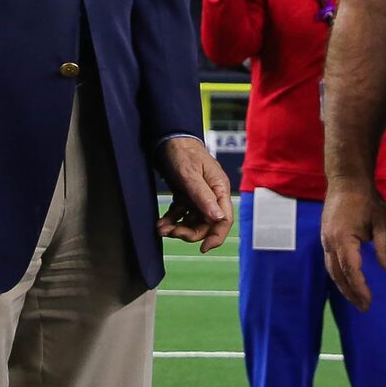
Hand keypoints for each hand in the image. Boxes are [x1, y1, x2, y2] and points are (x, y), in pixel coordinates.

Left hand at [157, 136, 232, 250]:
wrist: (167, 137)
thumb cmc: (182, 151)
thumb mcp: (190, 175)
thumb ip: (203, 197)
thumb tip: (218, 218)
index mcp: (219, 188)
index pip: (224, 219)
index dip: (216, 236)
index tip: (203, 248)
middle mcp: (211, 194)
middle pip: (206, 224)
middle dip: (190, 232)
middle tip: (172, 232)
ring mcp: (198, 195)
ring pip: (193, 221)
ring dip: (178, 228)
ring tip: (161, 229)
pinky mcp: (186, 195)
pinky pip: (181, 213)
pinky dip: (172, 220)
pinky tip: (161, 223)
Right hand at [321, 181, 385, 310]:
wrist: (346, 180)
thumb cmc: (366, 199)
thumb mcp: (382, 222)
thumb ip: (385, 248)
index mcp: (343, 238)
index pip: (351, 270)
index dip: (360, 288)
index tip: (369, 302)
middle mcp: (330, 242)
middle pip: (338, 275)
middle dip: (351, 293)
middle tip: (364, 308)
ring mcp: (325, 240)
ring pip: (332, 270)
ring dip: (343, 287)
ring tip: (357, 300)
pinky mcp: (325, 238)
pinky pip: (330, 262)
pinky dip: (339, 275)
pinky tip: (347, 281)